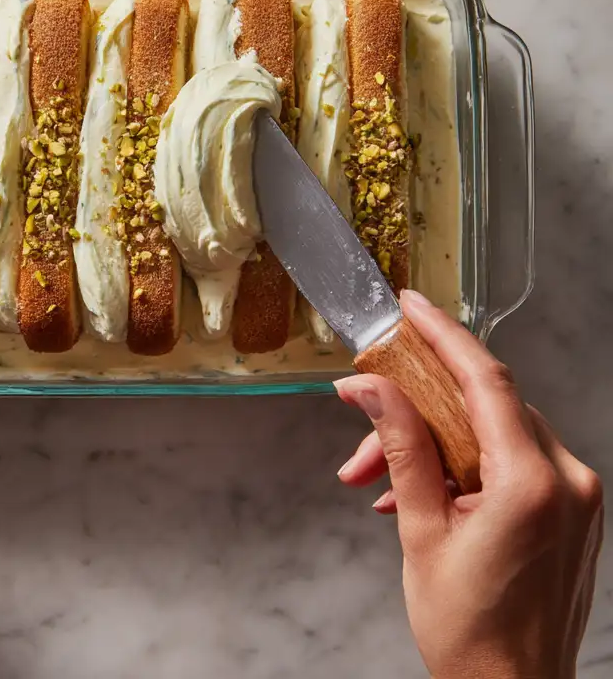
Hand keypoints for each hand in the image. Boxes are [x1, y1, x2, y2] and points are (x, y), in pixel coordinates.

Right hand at [334, 290, 602, 678]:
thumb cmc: (469, 632)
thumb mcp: (419, 529)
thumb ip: (399, 445)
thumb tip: (370, 387)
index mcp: (534, 485)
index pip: (485, 380)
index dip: (442, 334)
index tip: (410, 306)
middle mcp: (569, 481)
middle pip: (482, 405)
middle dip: (414, 406)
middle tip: (362, 409)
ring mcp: (577, 496)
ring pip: (490, 432)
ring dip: (428, 441)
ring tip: (372, 475)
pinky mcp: (571, 510)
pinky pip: (508, 460)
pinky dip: (458, 464)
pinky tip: (411, 490)